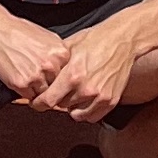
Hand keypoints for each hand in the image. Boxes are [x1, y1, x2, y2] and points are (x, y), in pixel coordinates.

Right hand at [0, 9, 72, 103]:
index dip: (58, 77)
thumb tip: (65, 70)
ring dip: (36, 89)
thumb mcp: (48, 38)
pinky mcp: (22, 84)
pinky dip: (25, 91)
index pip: (67, 76)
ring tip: (27, 75)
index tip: (52, 77)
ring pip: (43, 94)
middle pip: (57, 86)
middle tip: (37, 75)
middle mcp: (52, 65)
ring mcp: (37, 76)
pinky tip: (19, 76)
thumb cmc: (19, 31)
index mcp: (62, 53)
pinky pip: (29, 96)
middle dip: (48, 84)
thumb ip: (58, 55)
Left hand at [26, 8, 142, 121]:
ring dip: (72, 106)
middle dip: (57, 99)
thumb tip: (40, 74)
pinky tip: (85, 101)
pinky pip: (92, 117)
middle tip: (59, 91)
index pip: (48, 100)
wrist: (121, 39)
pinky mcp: (111, 101)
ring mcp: (99, 97)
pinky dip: (86, 112)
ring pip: (76, 114)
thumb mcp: (68, 47)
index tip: (37, 103)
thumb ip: (54, 64)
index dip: (39, 103)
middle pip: (61, 106)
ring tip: (73, 95)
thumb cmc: (95, 40)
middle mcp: (85, 89)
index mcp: (72, 75)